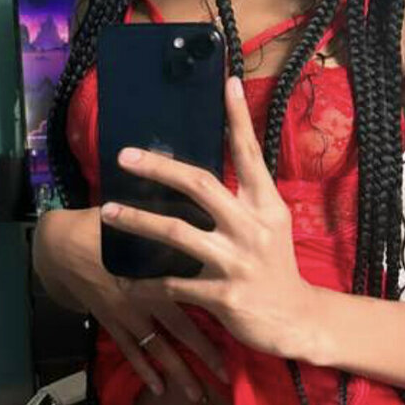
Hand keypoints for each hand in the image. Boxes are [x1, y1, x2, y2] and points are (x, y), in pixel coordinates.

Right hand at [32, 207, 228, 400]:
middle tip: (225, 379)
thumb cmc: (102, 227)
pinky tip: (159, 389)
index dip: (215, 322)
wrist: (60, 245)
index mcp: (153, 274)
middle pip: (178, 334)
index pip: (192, 301)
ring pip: (156, 349)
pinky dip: (143, 370)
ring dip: (177, 373)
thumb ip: (171, 229)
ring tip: (196, 395)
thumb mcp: (139, 223)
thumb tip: (205, 223)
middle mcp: (141, 300)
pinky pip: (129, 350)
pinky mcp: (109, 322)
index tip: (239, 338)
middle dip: (202, 357)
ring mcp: (124, 315)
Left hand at [100, 75, 318, 359]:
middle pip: (200, 184)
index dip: (238, 118)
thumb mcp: (270, 225)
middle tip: (124, 156)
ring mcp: (238, 261)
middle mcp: (253, 226)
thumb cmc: (276, 267)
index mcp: (267, 205)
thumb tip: (203, 172)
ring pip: (177, 232)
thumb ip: (244, 199)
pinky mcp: (225, 295)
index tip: (227, 82)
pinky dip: (146, 285)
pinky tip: (126, 283)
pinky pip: (173, 285)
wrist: (298, 321)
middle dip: (159, 167)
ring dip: (137, 220)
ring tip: (107, 211)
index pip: (250, 153)